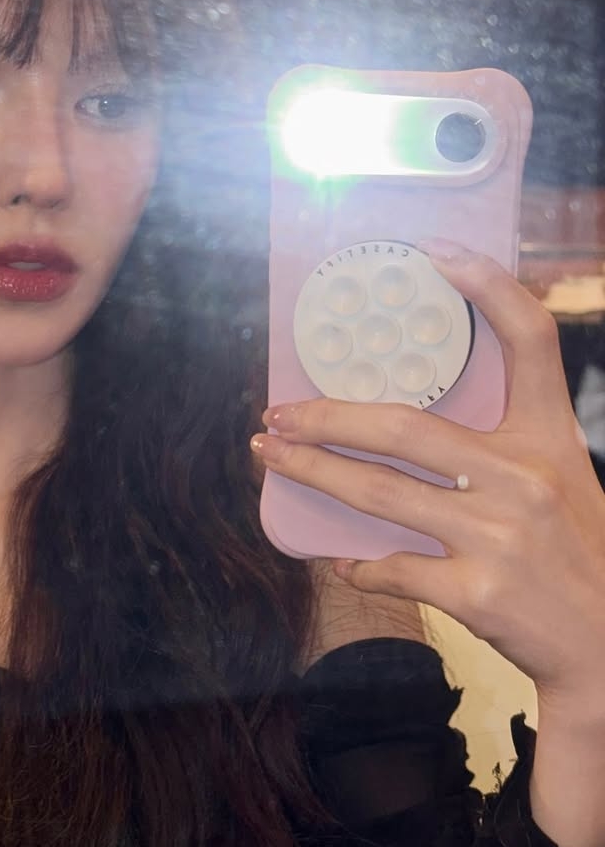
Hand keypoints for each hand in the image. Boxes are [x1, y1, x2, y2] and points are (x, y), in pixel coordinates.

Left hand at [251, 239, 604, 721]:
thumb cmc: (578, 556)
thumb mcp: (560, 480)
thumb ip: (498, 449)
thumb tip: (400, 429)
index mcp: (549, 438)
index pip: (531, 340)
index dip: (489, 286)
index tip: (440, 253)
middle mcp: (524, 477)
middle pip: (403, 426)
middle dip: (326, 418)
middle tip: (278, 412)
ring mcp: (498, 536)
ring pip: (379, 492)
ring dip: (313, 472)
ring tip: (272, 457)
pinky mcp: (478, 593)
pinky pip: (392, 567)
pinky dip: (357, 567)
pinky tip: (341, 563)